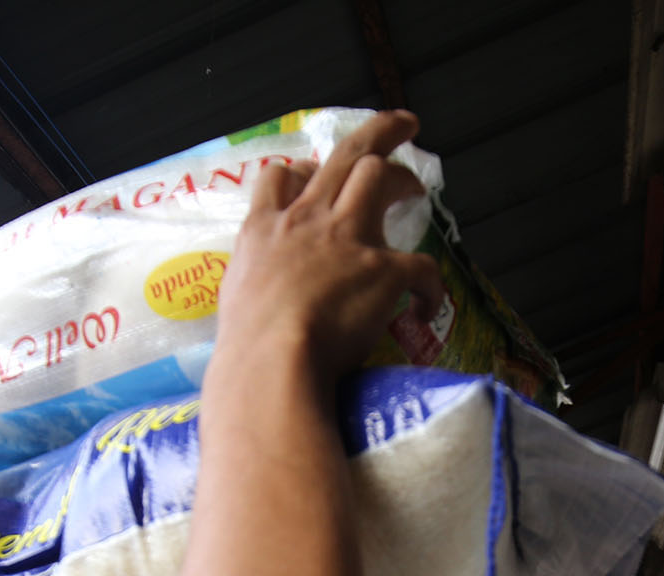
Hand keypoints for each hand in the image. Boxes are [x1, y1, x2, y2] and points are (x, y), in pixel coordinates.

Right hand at [214, 110, 444, 382]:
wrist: (271, 362)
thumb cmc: (245, 343)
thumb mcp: (233, 296)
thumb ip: (252, 278)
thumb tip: (257, 293)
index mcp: (265, 228)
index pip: (282, 175)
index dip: (304, 169)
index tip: (316, 175)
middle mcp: (308, 220)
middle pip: (344, 154)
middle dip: (379, 131)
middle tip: (403, 125)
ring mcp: (347, 239)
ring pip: (379, 176)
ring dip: (403, 179)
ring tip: (416, 192)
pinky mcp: (382, 268)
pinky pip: (422, 266)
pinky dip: (430, 289)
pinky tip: (425, 308)